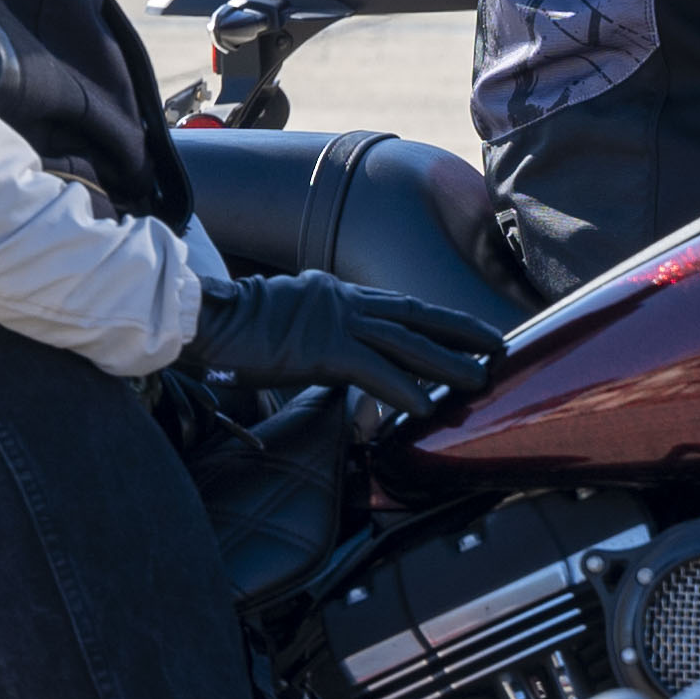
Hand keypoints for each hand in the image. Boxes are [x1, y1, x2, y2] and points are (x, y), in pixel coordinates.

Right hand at [182, 271, 511, 418]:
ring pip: (407, 343)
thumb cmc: (231, 327)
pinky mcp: (321, 349)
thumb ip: (315, 339)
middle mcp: (343, 299)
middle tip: (499, 344)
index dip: (438, 318)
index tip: (468, 330)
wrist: (200, 316)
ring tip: (482, 378)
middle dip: (461, 330)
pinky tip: (427, 406)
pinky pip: (373, 372)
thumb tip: (330, 360)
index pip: (399, 305)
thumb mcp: (284, 324)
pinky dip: (403, 389)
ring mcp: (334, 321)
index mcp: (336, 292)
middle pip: (416, 315)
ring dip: (448, 362)